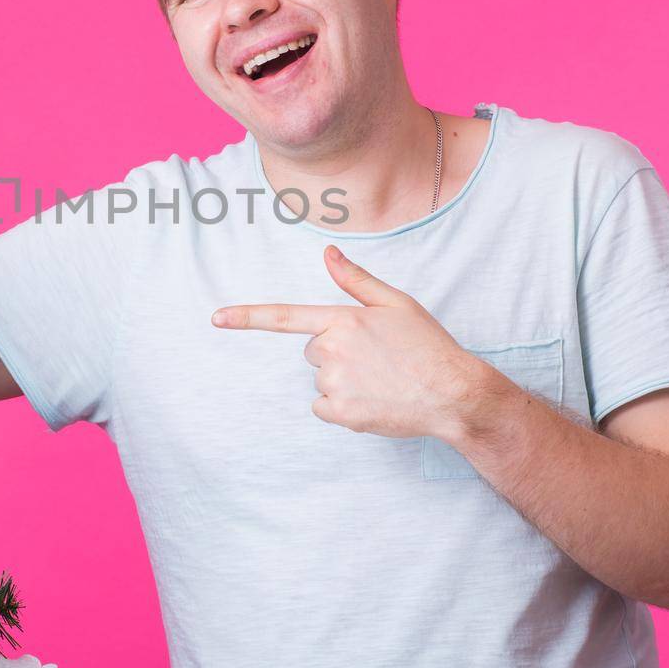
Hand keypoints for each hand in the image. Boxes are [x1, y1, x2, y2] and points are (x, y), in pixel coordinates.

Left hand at [211, 244, 495, 438]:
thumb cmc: (428, 345)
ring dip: (342, 380)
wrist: (453, 393)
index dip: (247, 317)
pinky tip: (373, 399)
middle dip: (335, 352)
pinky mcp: (340, 414)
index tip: (215, 317)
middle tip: (374, 357)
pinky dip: (343, 406)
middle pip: (312, 350)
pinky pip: (324, 406)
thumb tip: (327, 254)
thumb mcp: (396, 303)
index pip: (285, 317)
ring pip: (320, 379)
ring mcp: (335, 384)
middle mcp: (332, 351)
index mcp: (342, 320)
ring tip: (381, 379)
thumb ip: (356, 280)